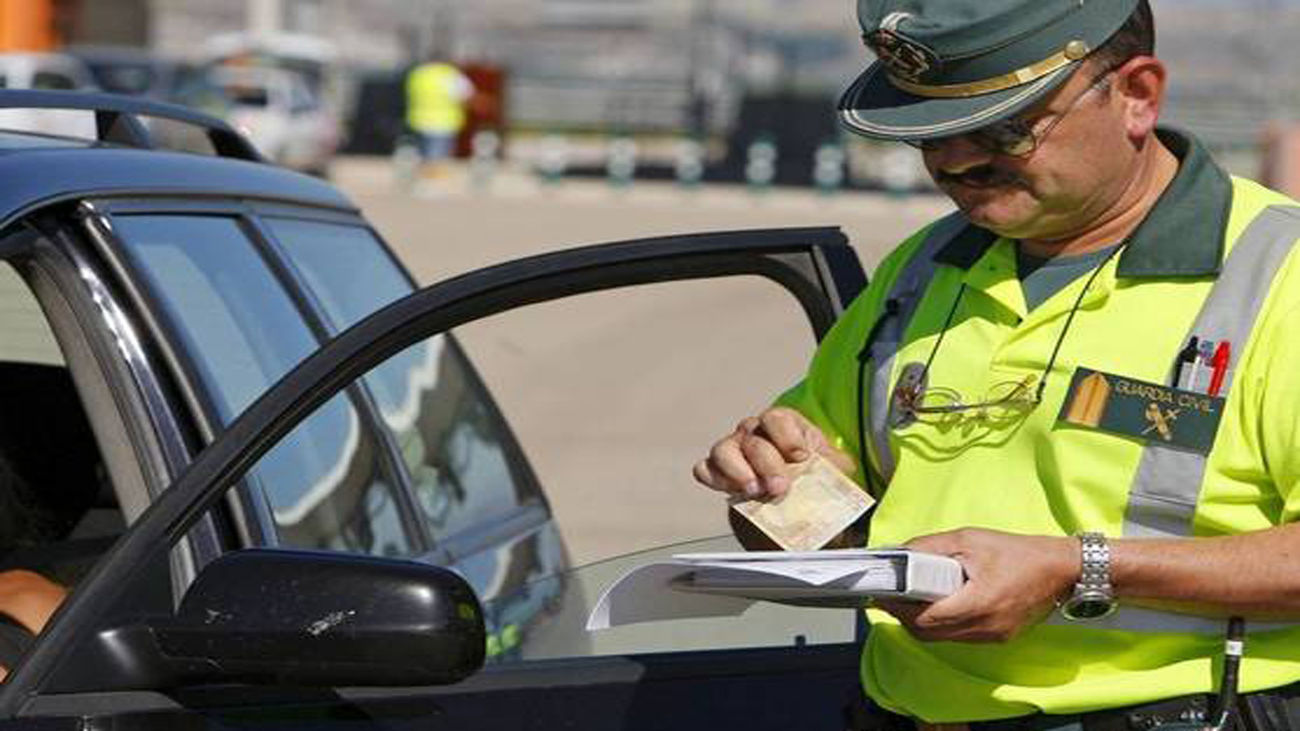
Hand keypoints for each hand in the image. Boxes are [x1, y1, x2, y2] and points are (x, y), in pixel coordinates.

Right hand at [692, 407, 853, 499]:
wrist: (797, 500)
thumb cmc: (816, 476)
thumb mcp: (834, 469)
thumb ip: (836, 468)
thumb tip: (839, 474)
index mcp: (784, 424)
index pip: (778, 418)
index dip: (788, 436)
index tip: (801, 457)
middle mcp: (754, 431)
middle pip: (754, 440)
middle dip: (767, 465)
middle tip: (780, 488)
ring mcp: (732, 450)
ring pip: (724, 450)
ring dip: (738, 471)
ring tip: (753, 491)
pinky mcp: (717, 471)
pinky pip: (705, 469)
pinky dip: (715, 479)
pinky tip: (732, 493)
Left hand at [875, 529, 1078, 642]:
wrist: (1060, 569)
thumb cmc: (1018, 552)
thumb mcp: (969, 539)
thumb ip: (930, 547)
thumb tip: (899, 553)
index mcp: (979, 603)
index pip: (925, 618)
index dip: (899, 608)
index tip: (881, 595)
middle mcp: (985, 627)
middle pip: (929, 633)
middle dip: (905, 616)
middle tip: (892, 595)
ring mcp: (992, 636)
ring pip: (942, 638)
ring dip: (922, 621)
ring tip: (912, 597)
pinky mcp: (997, 638)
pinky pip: (958, 636)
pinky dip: (942, 624)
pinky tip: (938, 603)